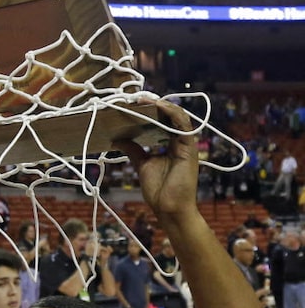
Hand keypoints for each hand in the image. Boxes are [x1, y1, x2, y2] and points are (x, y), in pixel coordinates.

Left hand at [113, 99, 198, 219]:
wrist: (169, 209)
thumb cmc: (159, 190)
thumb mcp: (142, 164)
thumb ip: (133, 150)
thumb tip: (117, 139)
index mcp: (170, 144)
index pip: (162, 122)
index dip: (150, 111)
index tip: (132, 105)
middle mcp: (179, 141)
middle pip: (169, 116)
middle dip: (154, 105)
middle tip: (136, 98)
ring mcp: (185, 144)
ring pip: (177, 116)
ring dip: (161, 106)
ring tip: (144, 100)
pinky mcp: (189, 147)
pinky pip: (183, 124)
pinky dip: (171, 113)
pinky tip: (158, 106)